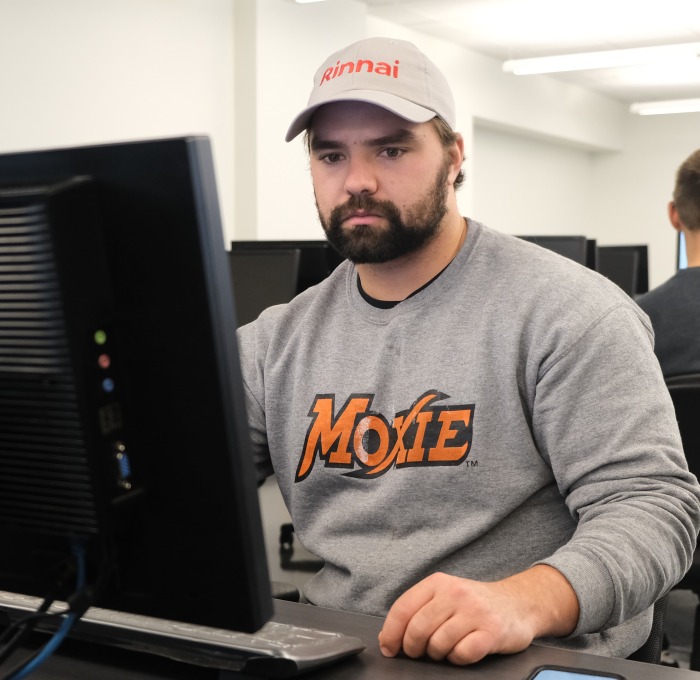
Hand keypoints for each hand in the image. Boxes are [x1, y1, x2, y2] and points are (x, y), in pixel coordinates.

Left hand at [377, 566, 578, 665]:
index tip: (389, 648)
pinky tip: (465, 650)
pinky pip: (462, 654)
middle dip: (414, 648)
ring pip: (438, 644)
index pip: (403, 608)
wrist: (517, 603)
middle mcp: (455, 593)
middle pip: (417, 629)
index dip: (391, 633)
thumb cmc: (474, 604)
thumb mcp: (444, 597)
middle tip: (421, 652)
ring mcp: (474, 612)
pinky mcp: (492, 631)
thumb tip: (387, 638)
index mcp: (438, 583)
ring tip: (447, 647)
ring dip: (438, 654)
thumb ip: (417, 611)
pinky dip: (459, 658)